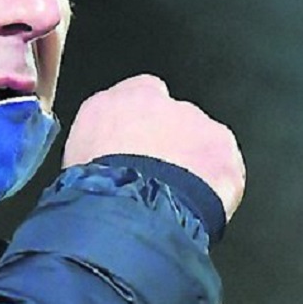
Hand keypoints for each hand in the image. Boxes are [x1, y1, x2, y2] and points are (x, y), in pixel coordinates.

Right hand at [62, 74, 244, 220]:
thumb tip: (102, 153)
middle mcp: (161, 102)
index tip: (137, 146)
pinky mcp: (223, 148)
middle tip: (158, 178)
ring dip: (194, 164)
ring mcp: (196, 122)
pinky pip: (226, 166)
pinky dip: (217, 183)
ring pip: (201, 140)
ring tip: (177, 198)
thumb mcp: (76, 154)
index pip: (137, 96)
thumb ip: (98, 139)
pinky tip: (199, 206)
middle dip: (169, 144)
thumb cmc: (96, 186)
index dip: (139, 125)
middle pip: (172, 118)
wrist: (128, 207)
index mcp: (120, 99)